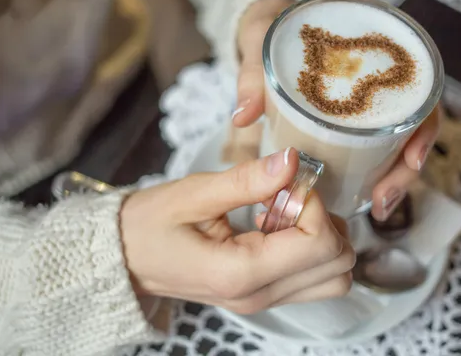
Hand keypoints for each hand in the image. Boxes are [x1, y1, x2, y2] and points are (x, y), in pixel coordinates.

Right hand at [119, 148, 355, 313]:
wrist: (123, 260)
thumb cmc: (148, 225)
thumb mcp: (193, 195)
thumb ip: (247, 180)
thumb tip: (294, 160)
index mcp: (241, 273)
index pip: (320, 244)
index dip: (314, 205)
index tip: (287, 183)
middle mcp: (259, 295)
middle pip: (338, 266)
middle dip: (325, 221)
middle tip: (286, 196)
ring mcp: (263, 300)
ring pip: (332, 276)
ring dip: (321, 236)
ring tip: (281, 211)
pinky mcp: (263, 294)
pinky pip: (312, 276)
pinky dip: (308, 247)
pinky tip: (275, 224)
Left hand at [234, 0, 441, 221]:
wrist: (267, 30)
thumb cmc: (272, 30)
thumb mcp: (262, 44)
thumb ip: (253, 78)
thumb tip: (242, 116)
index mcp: (369, 55)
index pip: (417, 91)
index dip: (424, 127)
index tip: (413, 158)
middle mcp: (375, 82)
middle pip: (412, 128)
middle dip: (404, 169)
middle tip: (383, 198)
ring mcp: (364, 106)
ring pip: (397, 145)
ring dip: (393, 179)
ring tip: (377, 206)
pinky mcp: (349, 123)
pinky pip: (374, 150)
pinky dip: (375, 175)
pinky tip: (365, 198)